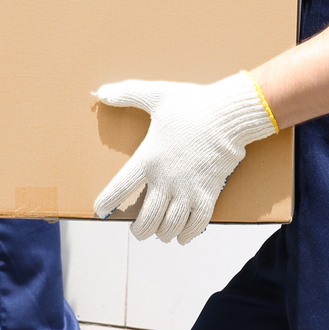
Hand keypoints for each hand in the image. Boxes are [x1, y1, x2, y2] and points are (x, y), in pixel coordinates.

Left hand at [92, 73, 275, 244]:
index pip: (119, 188)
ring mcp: (187, 190)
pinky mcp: (208, 194)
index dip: (107, 202)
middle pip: (146, 218)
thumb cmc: (192, 104)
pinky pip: (196, 225)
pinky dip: (186, 234)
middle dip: (139, 229)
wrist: (228, 115)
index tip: (100, 210)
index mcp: (148, 158)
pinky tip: (181, 237)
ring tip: (157, 234)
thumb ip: (127, 94)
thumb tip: (102, 92)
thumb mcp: (156, 95)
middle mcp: (165, 180)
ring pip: (169, 225)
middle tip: (136, 230)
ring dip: (160, 233)